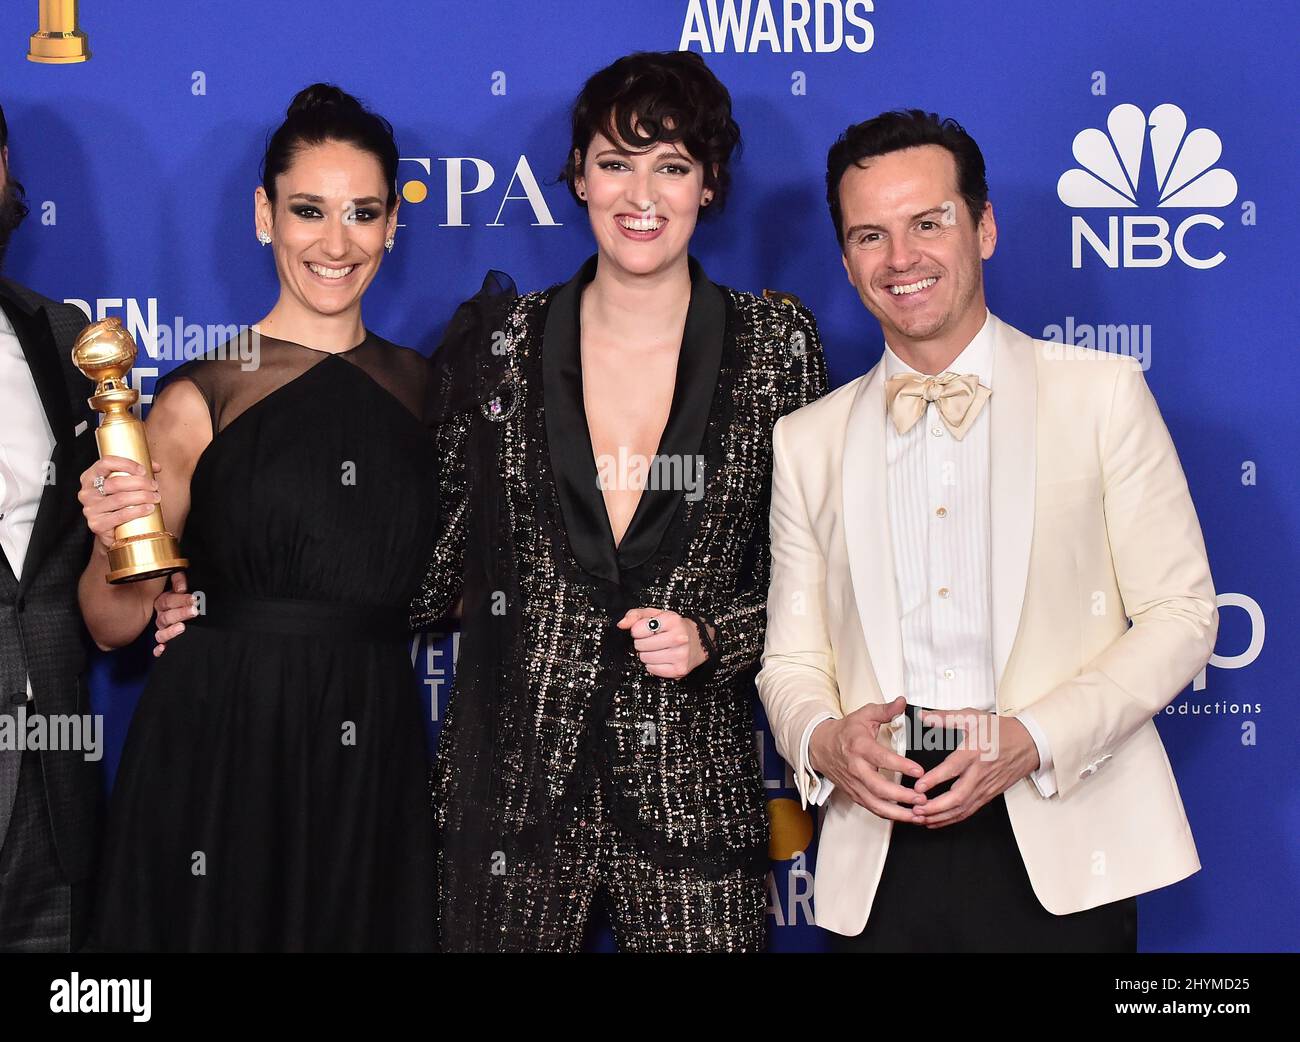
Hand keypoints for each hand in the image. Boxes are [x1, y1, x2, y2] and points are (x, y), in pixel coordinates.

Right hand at [78, 456, 160, 549]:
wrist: (112, 532)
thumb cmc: (120, 504)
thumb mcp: (124, 485)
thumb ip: (138, 473)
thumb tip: (156, 467)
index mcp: (90, 477)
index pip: (106, 463)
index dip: (126, 464)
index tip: (143, 470)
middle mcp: (86, 492)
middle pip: (116, 482)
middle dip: (140, 482)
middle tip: (154, 486)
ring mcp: (90, 509)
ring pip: (120, 499)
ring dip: (142, 496)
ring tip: (156, 497)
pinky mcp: (97, 525)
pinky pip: (121, 516)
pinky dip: (138, 511)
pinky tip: (149, 508)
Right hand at [151, 571, 195, 657]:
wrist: (184, 604)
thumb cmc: (182, 593)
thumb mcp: (179, 583)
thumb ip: (179, 580)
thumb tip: (182, 588)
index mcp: (163, 602)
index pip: (168, 601)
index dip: (181, 599)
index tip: (194, 598)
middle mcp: (161, 616)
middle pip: (166, 617)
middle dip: (181, 613)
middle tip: (194, 611)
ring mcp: (162, 629)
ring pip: (160, 633)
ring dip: (170, 631)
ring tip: (182, 627)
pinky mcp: (165, 641)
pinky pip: (158, 647)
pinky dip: (158, 649)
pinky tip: (163, 649)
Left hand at [616, 607, 709, 679]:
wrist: (699, 641)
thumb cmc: (674, 627)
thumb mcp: (656, 614)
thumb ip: (636, 615)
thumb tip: (621, 624)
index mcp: (672, 620)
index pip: (637, 630)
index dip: (637, 631)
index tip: (645, 631)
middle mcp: (678, 637)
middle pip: (640, 646)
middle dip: (642, 643)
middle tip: (652, 640)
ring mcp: (680, 655)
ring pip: (645, 659)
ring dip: (647, 655)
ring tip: (657, 649)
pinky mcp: (679, 669)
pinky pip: (652, 669)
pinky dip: (653, 665)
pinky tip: (661, 658)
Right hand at [808, 696, 927, 821]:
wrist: (820, 746)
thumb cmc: (845, 732)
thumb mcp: (864, 715)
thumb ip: (885, 710)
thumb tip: (902, 701)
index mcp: (860, 747)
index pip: (881, 759)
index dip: (901, 766)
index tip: (919, 771)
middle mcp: (856, 768)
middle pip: (878, 788)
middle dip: (902, 796)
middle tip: (922, 798)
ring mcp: (855, 784)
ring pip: (875, 804)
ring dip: (898, 812)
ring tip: (918, 814)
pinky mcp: (855, 794)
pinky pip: (872, 809)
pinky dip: (890, 816)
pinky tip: (906, 816)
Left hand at [911, 709, 1039, 828]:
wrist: (1029, 743)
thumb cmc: (1000, 730)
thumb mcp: (972, 717)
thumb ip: (945, 717)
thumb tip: (923, 715)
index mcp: (974, 751)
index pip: (952, 768)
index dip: (934, 779)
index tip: (918, 787)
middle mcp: (980, 772)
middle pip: (958, 796)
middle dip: (935, 807)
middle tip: (916, 809)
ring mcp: (985, 786)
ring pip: (963, 808)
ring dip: (941, 816)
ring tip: (921, 818)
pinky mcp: (989, 794)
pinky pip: (969, 810)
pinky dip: (952, 818)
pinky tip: (936, 820)